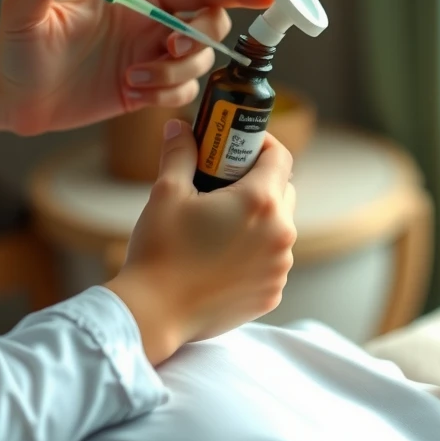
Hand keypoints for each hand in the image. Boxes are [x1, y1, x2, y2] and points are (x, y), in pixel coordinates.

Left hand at [0, 0, 271, 135]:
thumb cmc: (14, 51)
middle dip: (198, 43)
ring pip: (197, 66)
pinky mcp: (147, 91)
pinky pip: (181, 93)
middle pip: (207, 27)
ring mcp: (150, 59)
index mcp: (131, 0)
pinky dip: (165, 96)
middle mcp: (147, 27)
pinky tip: (132, 97)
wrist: (12, 98)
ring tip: (130, 82)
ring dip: (172, 76)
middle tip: (166, 52)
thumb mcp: (24, 14)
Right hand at [106, 120, 296, 364]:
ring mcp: (281, 267)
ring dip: (259, 221)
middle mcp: (282, 235)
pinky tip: (223, 258)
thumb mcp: (166, 193)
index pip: (280, 157)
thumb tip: (180, 128)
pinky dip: (255, 254)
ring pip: (279, 230)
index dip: (260, 145)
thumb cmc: (160, 250)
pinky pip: (272, 262)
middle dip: (259, 183)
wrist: (155, 312)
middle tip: (224, 184)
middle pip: (284, 192)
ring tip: (221, 226)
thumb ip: (180, 154)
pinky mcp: (273, 293)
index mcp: (260, 203)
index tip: (239, 147)